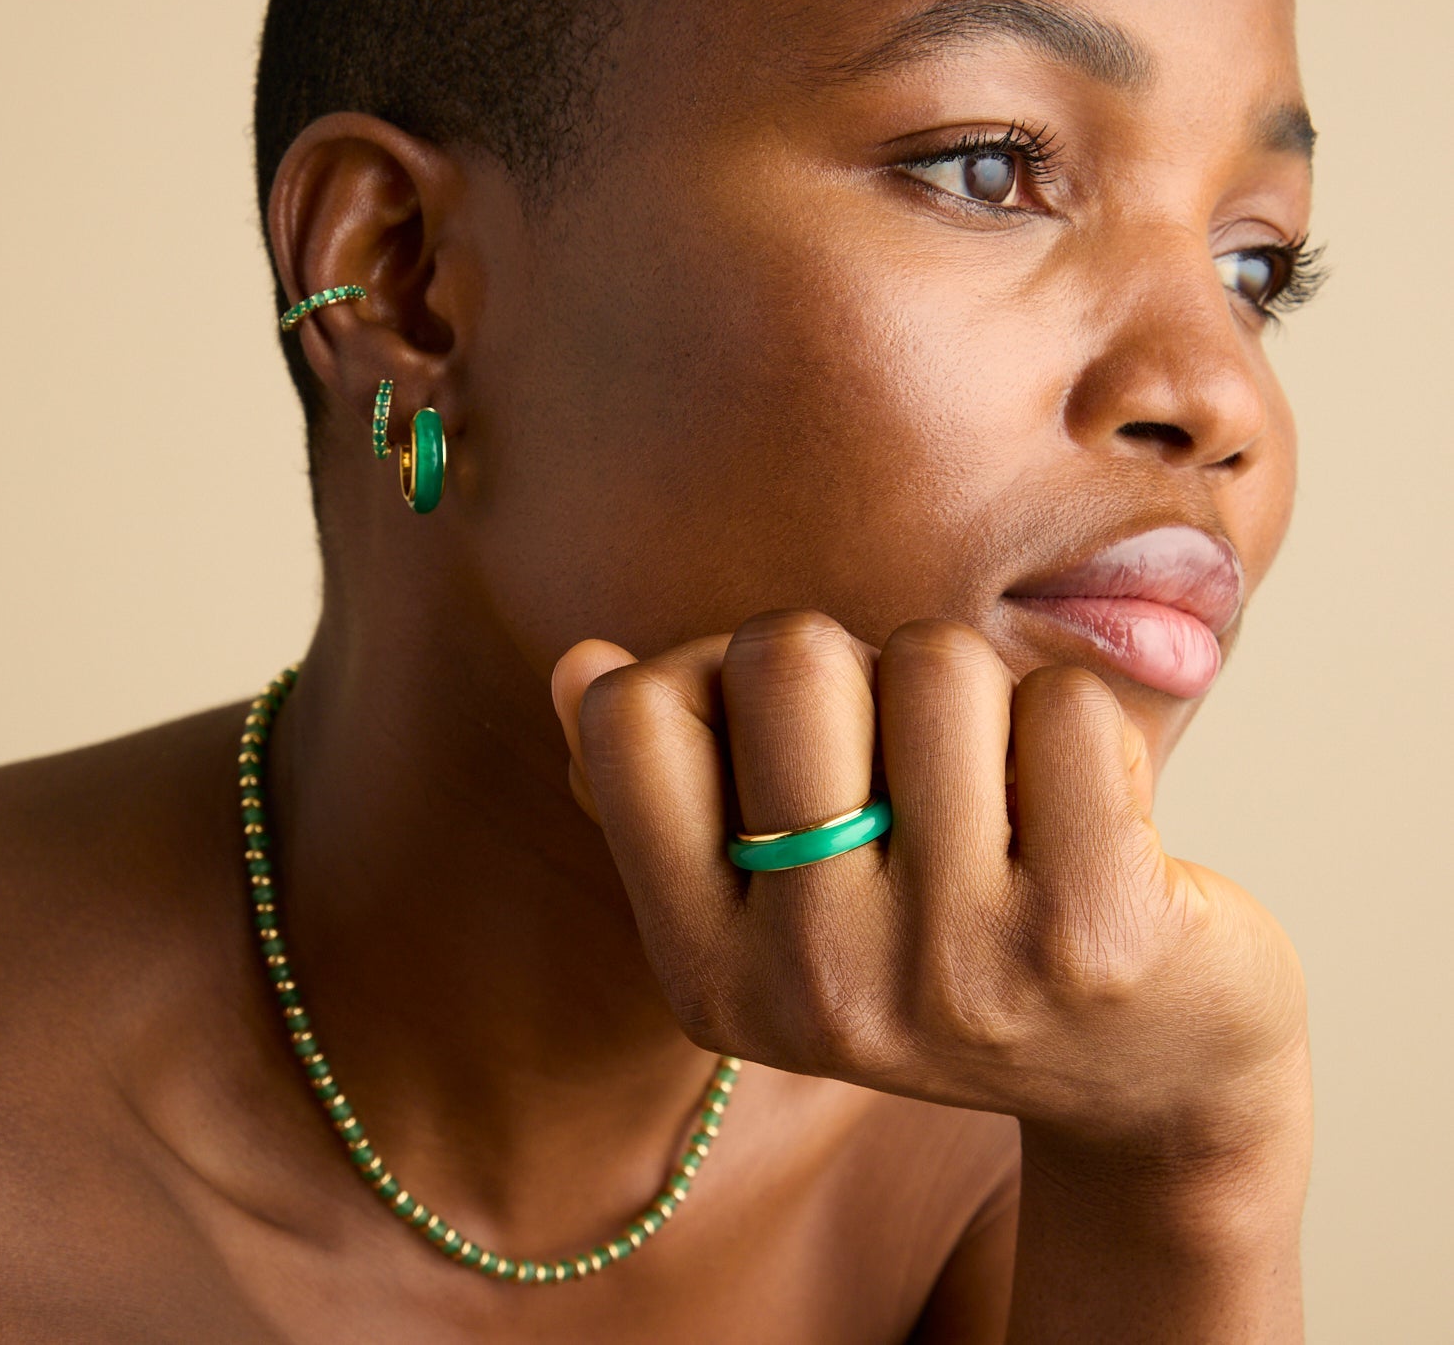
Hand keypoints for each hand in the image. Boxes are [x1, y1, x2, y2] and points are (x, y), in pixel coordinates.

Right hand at [550, 609, 1308, 1164]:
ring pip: (936, 663)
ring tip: (1003, 794)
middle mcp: (813, 987)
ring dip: (980, 698)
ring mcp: (956, 966)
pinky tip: (1091, 818)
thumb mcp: (785, 902)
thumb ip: (667, 788)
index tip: (794, 739)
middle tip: (911, 756)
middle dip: (861, 666)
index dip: (719, 678)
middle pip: (789, 657)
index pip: (633, 715)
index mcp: (707, 974)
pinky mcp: (1095, 933)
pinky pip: (1063, 705)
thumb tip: (576, 664)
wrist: (1155, 1074)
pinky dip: (1078, 729)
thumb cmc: (946, 940)